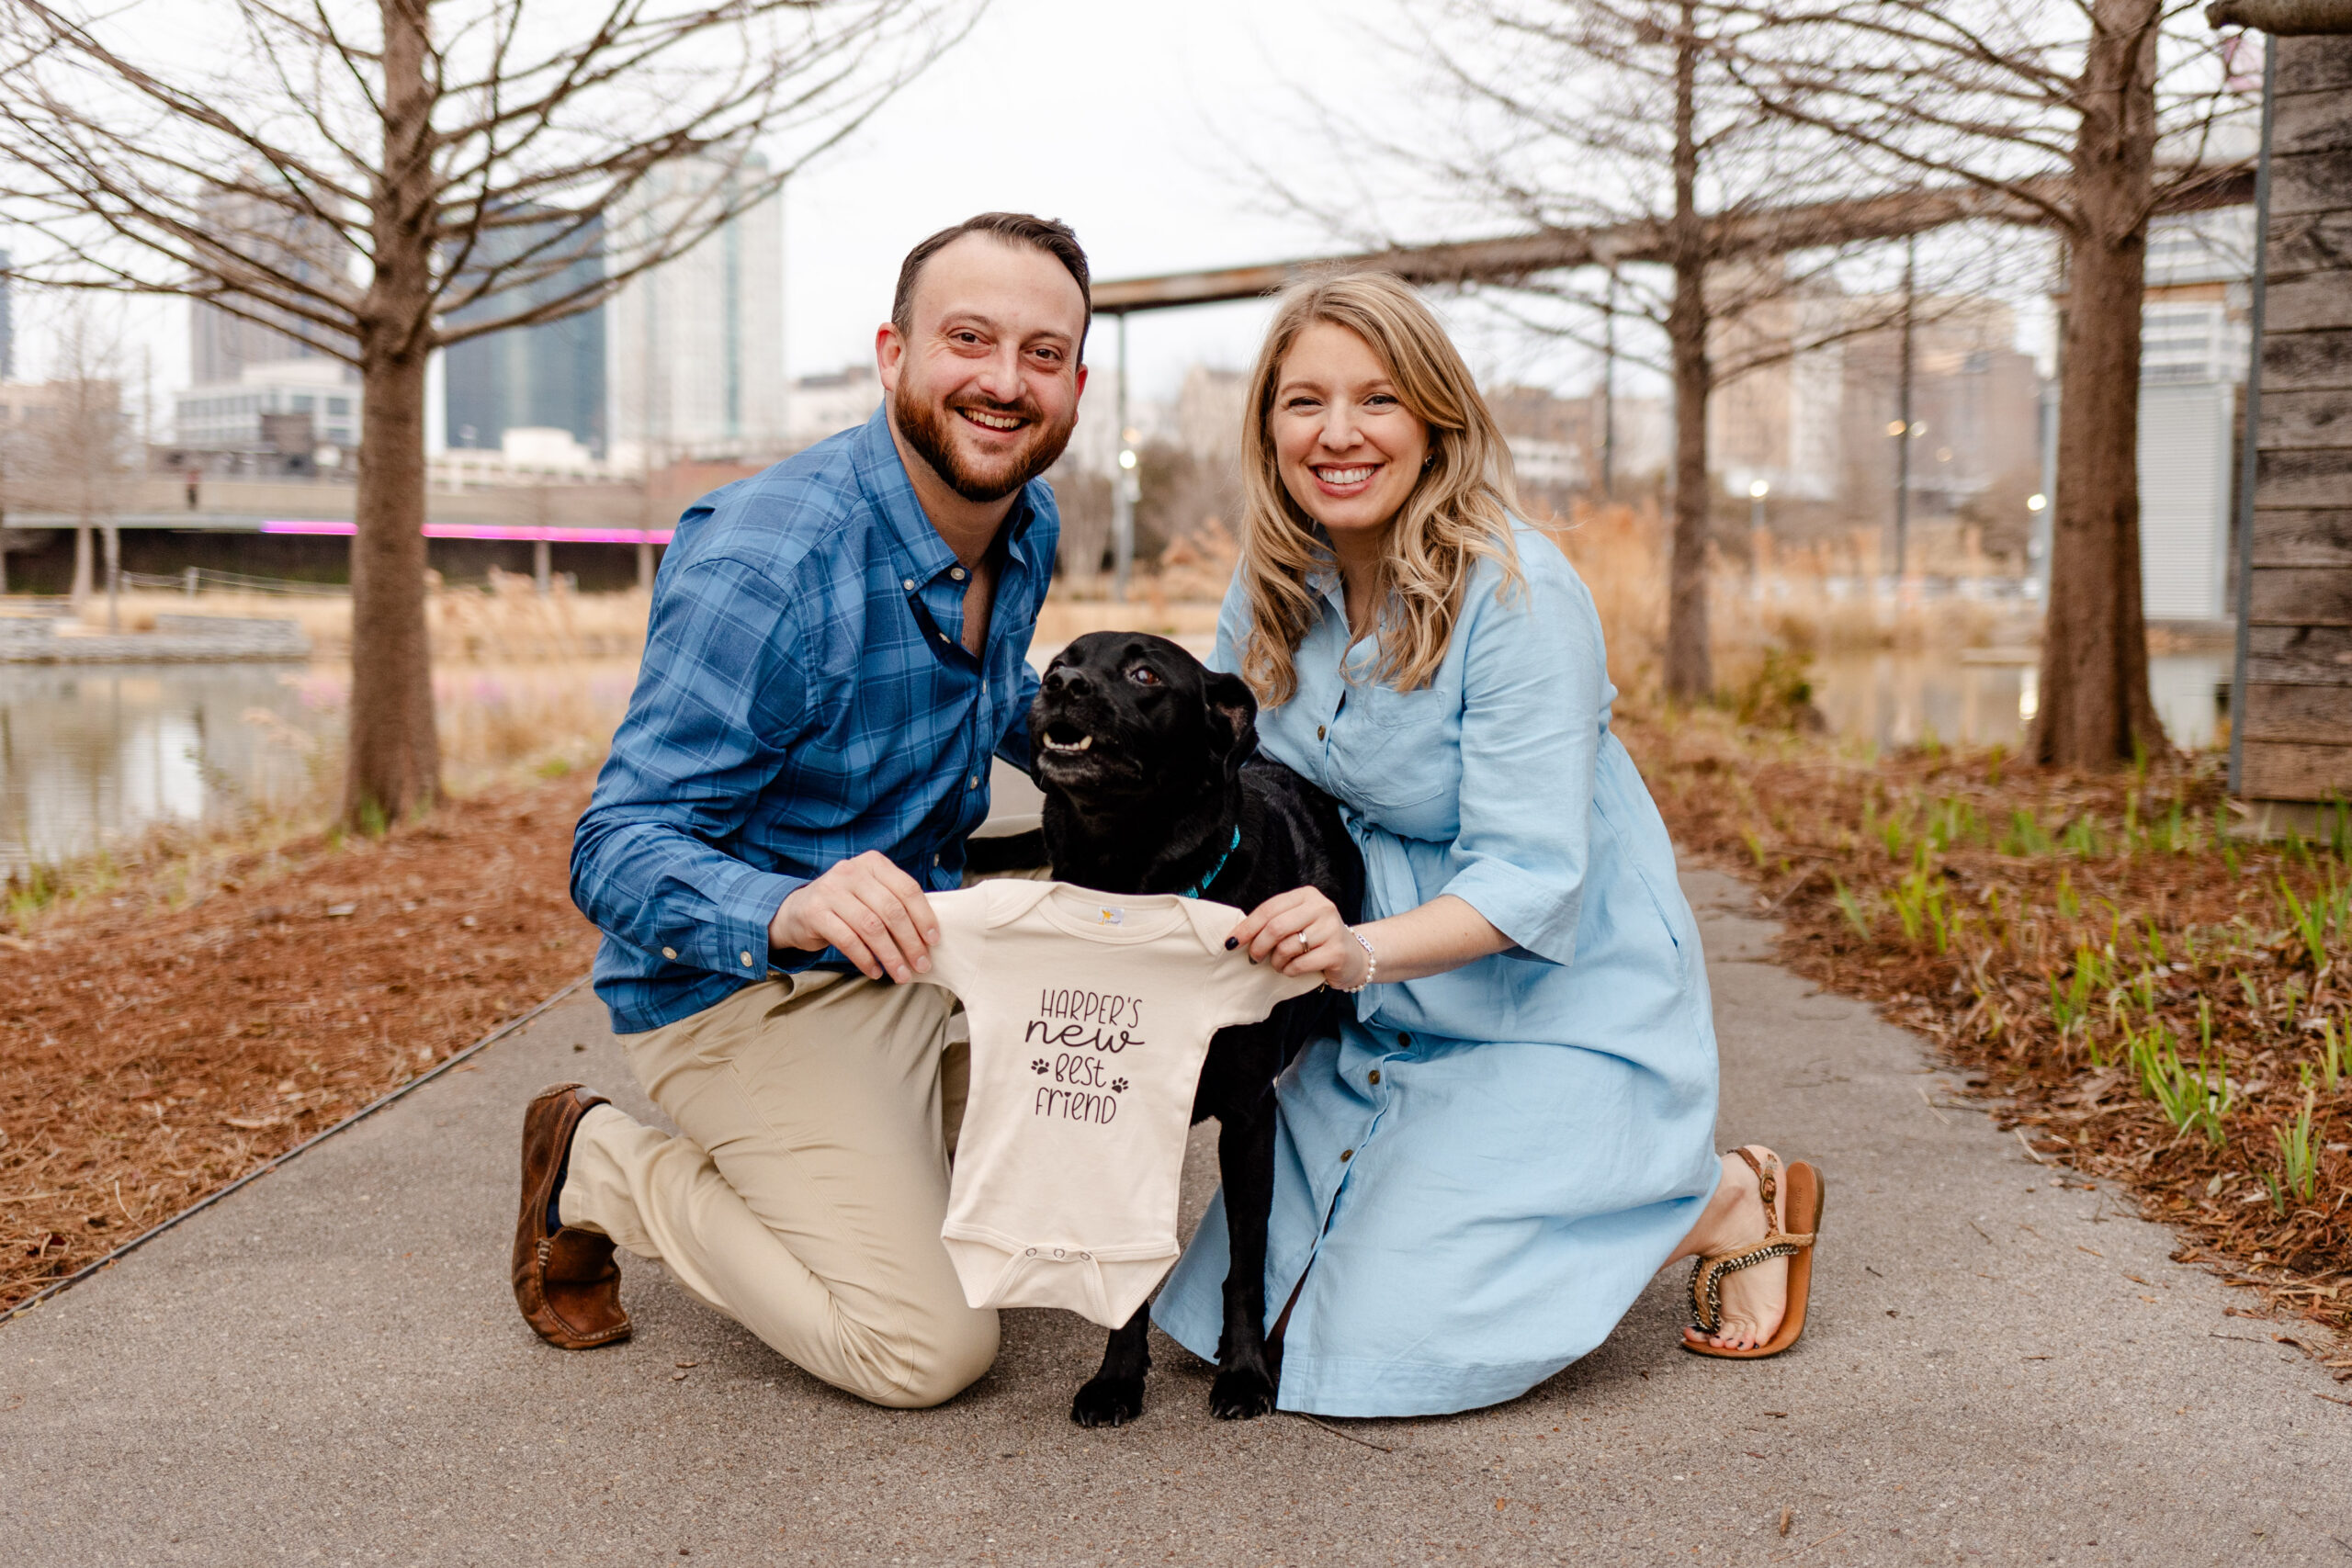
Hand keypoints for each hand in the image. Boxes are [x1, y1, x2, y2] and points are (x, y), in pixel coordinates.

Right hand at [768, 850, 939, 982]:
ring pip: (871, 927)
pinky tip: (875, 971)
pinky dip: (865, 959)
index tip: (934, 941)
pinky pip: (848, 940)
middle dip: (910, 942)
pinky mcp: (815, 912)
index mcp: (873, 863)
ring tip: (901, 974)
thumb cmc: (846, 904)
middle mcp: (851, 871)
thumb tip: (930, 935)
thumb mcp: (870, 893)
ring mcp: (830, 890)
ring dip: (890, 956)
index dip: (924, 917)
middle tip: (922, 964)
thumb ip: (895, 902)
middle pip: (891, 910)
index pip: (907, 889)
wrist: (798, 909)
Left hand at [1227, 887, 1368, 987]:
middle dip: (1258, 946)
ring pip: (1287, 948)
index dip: (1247, 927)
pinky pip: (1299, 964)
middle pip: (1276, 928)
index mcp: (1307, 895)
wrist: (1353, 955)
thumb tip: (1237, 936)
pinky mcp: (1337, 952)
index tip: (1231, 942)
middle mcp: (1322, 907)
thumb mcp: (1297, 922)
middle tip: (1254, 958)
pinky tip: (1292, 969)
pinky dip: (1289, 970)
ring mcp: (1331, 929)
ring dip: (1276, 961)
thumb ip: (1274, 922)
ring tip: (1279, 964)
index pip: (1269, 909)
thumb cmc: (1316, 939)